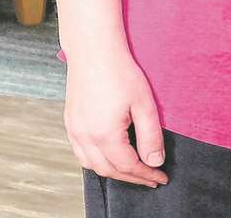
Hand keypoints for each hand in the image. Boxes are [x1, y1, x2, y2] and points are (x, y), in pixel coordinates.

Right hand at [64, 50, 167, 186]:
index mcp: (104, 134)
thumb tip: (154, 161)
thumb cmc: (121, 72)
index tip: (160, 178)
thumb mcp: (144, 104)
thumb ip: (150, 136)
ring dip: (113, 171)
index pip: (128, 166)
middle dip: (131, 178)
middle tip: (150, 178)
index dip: (146, 175)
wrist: (94, 51)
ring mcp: (73, 130)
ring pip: (91, 164)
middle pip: (108, 170)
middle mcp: (84, 136)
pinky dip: (96, 161)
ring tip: (133, 171)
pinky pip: (80, 152)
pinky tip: (110, 156)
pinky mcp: (70, 122)